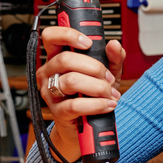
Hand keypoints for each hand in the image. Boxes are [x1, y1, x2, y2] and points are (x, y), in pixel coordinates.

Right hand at [35, 27, 125, 162]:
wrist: (88, 128)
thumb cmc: (92, 96)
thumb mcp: (106, 73)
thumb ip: (113, 57)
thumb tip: (114, 44)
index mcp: (57, 58)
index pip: (51, 36)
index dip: (68, 34)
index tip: (89, 42)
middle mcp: (49, 73)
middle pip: (65, 59)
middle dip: (94, 67)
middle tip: (108, 78)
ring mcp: (50, 93)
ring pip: (71, 81)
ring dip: (97, 87)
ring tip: (110, 94)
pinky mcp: (57, 112)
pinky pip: (75, 105)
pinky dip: (97, 104)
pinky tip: (107, 105)